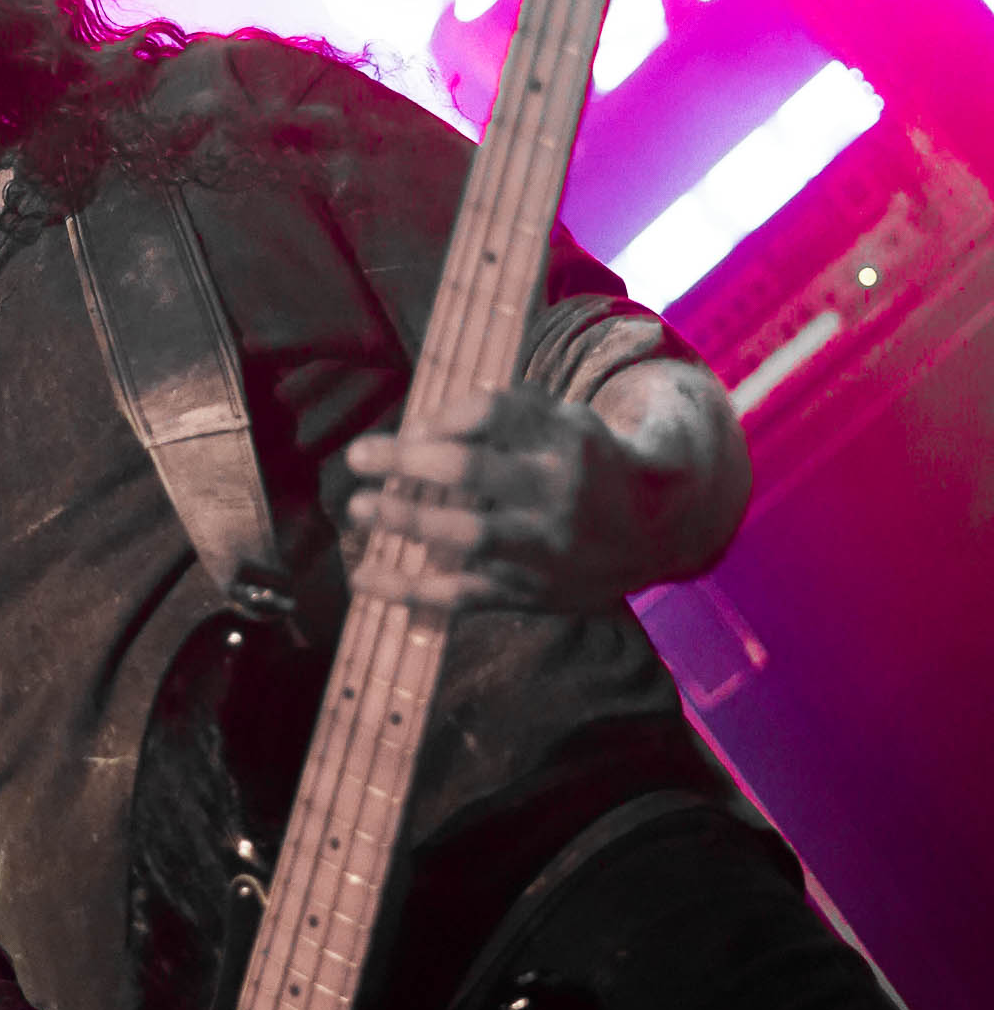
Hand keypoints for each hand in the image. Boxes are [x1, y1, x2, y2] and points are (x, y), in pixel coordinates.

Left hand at [345, 379, 700, 615]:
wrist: (651, 533)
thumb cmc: (586, 463)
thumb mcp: (564, 421)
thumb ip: (505, 413)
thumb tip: (421, 429)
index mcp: (566, 441)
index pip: (492, 414)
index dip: (442, 418)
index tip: (410, 427)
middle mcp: (557, 494)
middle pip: (470, 471)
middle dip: (406, 462)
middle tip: (357, 456)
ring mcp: (542, 549)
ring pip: (463, 535)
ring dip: (402, 520)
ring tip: (358, 506)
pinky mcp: (528, 593)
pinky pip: (460, 595)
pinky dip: (407, 589)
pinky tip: (364, 576)